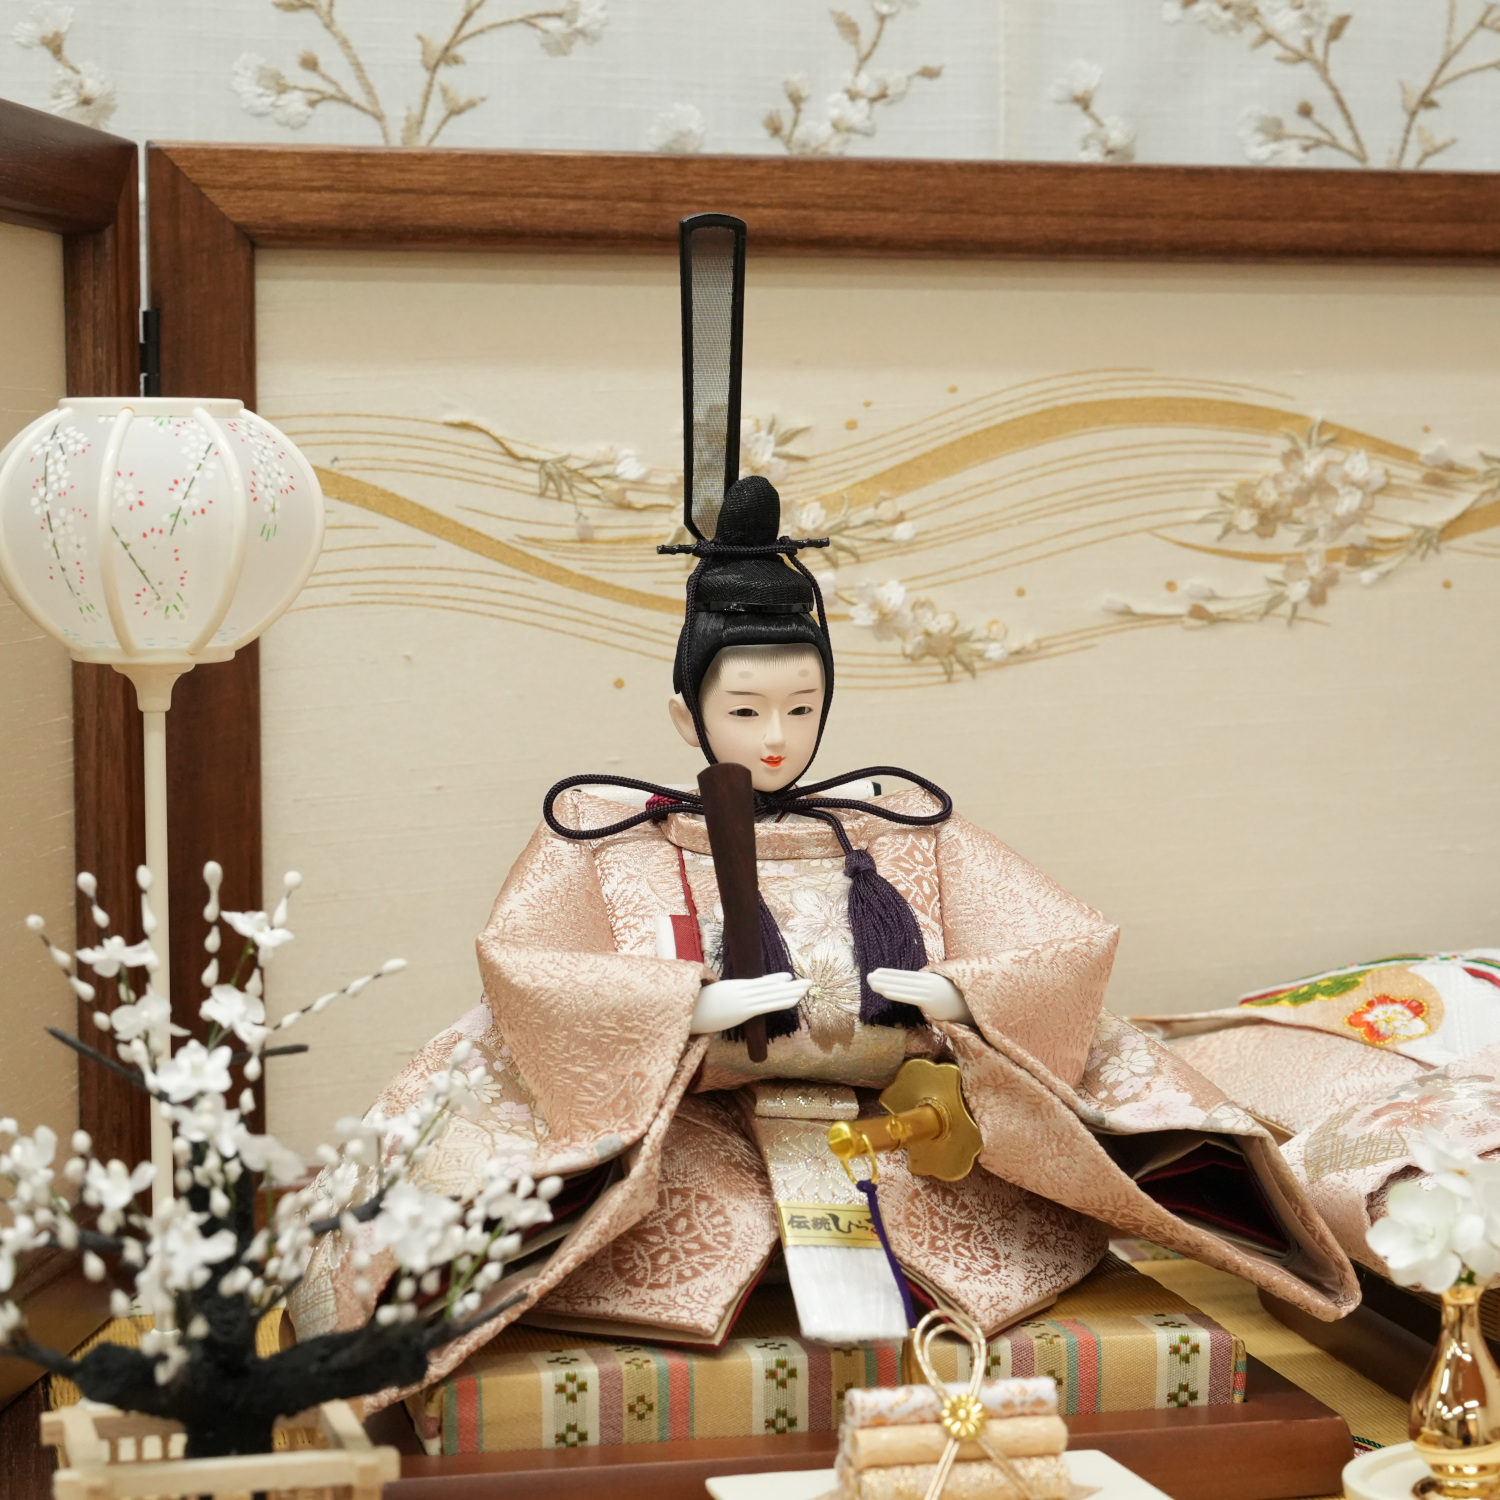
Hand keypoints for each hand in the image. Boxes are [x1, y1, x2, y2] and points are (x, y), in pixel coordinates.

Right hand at [691, 972, 810, 1034]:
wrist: (683, 1011)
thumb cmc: (692, 1008)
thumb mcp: (709, 1001)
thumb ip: (720, 999)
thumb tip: (719, 1004)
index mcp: (732, 987)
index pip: (758, 983)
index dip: (774, 980)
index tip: (787, 977)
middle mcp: (741, 990)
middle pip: (771, 986)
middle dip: (791, 985)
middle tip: (809, 981)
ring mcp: (743, 998)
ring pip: (773, 993)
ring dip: (793, 991)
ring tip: (808, 987)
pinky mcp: (744, 1009)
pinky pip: (768, 1004)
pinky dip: (783, 999)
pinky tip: (796, 998)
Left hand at [867, 968, 972, 1023]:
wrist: (978, 1006)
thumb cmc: (962, 999)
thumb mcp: (945, 988)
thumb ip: (930, 985)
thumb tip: (917, 989)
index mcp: (932, 978)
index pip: (906, 976)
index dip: (890, 974)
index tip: (876, 973)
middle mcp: (928, 982)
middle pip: (901, 979)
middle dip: (884, 978)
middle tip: (867, 976)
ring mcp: (928, 991)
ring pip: (902, 985)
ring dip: (885, 984)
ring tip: (870, 982)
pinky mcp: (930, 1001)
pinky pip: (909, 996)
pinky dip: (896, 992)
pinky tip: (884, 991)